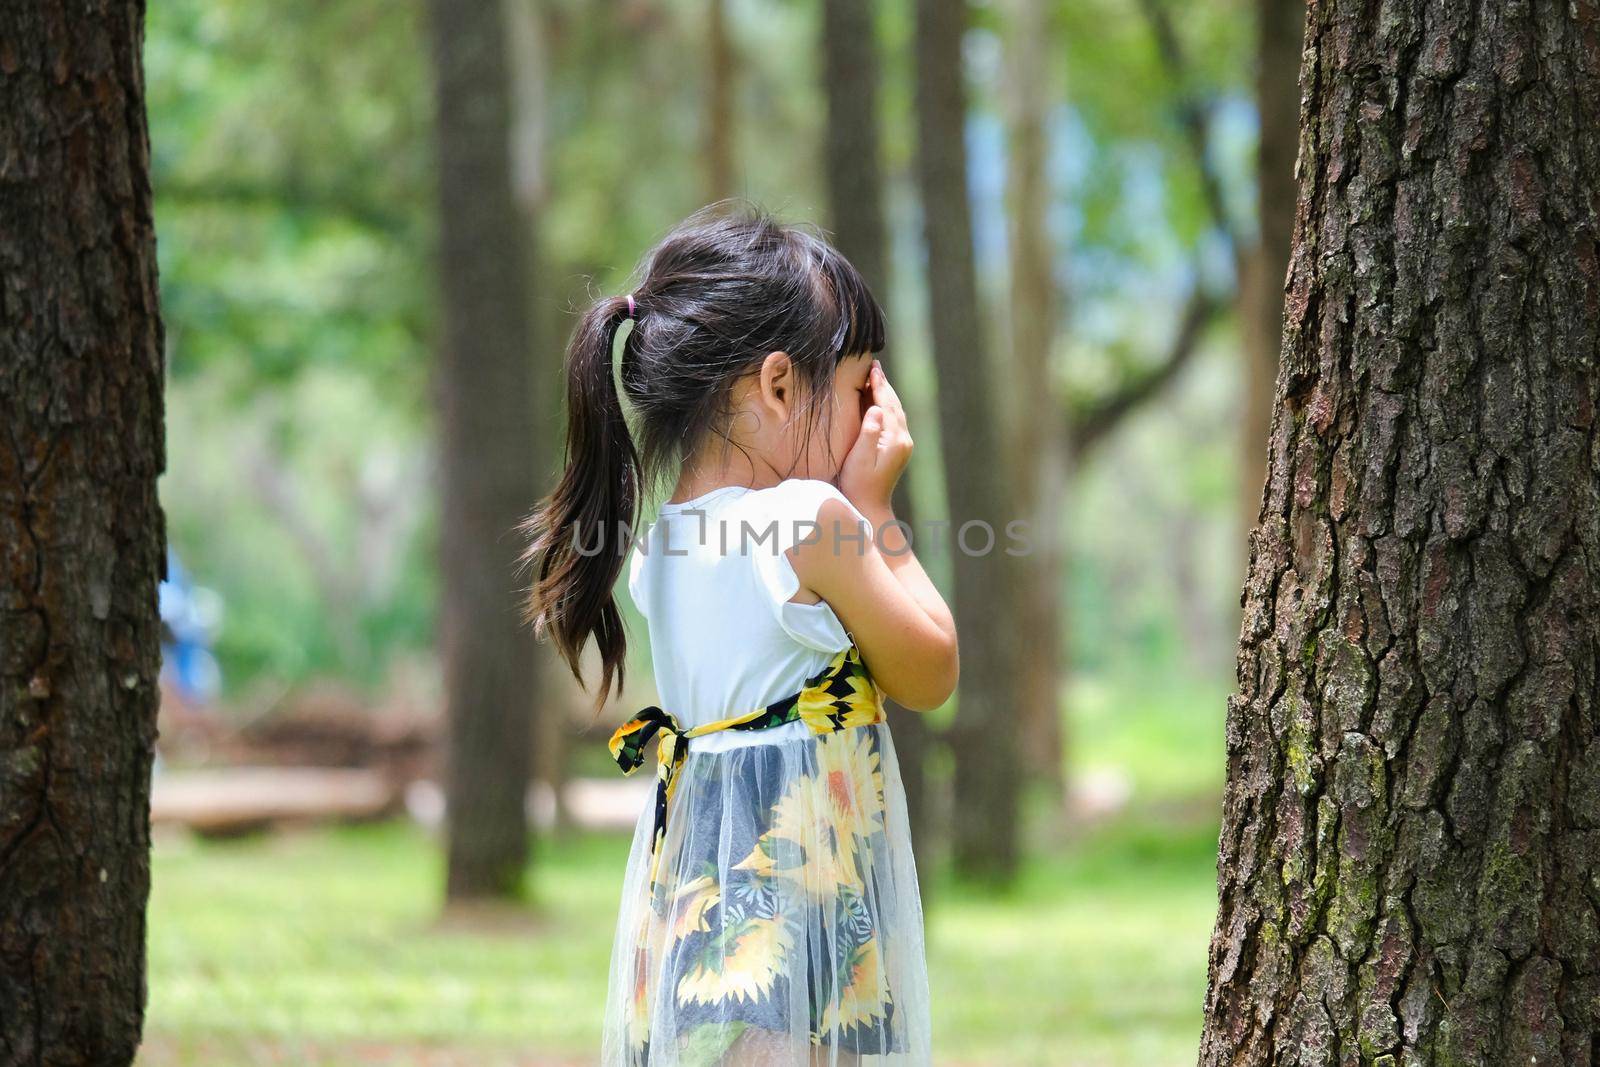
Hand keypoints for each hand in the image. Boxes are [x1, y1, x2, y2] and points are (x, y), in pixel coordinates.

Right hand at [839, 360, 911, 513]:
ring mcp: (903, 445)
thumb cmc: (859, 485)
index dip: (879, 385)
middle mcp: (904, 440)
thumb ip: (868, 432)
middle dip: (884, 385)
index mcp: (896, 440)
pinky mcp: (899, 449)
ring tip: (875, 377)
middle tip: (874, 366)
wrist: (870, 508)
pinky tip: (877, 401)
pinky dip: (886, 406)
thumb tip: (876, 408)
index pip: (887, 405)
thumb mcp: (859, 459)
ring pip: (895, 412)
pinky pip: (893, 421)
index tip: (873, 368)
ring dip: (886, 394)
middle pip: (895, 405)